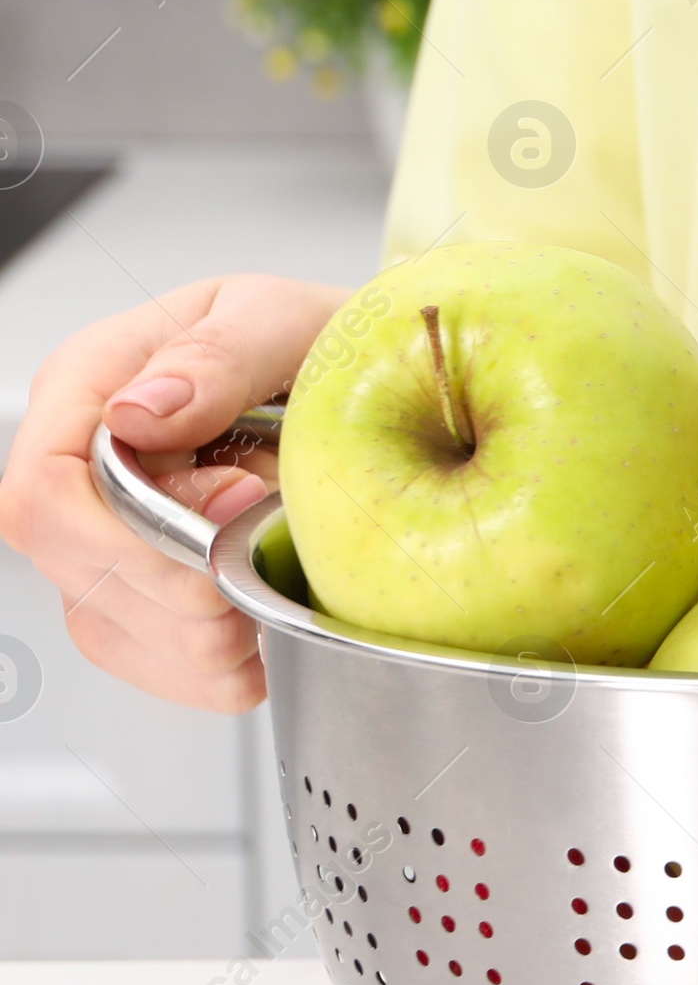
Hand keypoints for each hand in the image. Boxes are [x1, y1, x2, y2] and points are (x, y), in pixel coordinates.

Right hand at [0, 276, 347, 711]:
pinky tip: (268, 616)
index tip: (236, 508)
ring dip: (217, 624)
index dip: (135, 530)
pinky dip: (229, 662)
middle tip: (273, 533)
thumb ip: (215, 358)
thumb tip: (135, 414)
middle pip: (80, 574)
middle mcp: (79, 472)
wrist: (367, 383)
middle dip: (191, 581)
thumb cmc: (313, 341)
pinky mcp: (142, 603)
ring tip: (276, 562)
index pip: (44, 495)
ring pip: (116, 632)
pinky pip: (161, 666)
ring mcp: (101, 544)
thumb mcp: (279, 318)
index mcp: (88, 388)